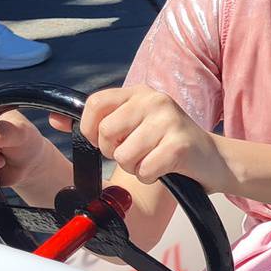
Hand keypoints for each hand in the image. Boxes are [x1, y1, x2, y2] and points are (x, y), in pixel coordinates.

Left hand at [80, 86, 225, 187]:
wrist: (217, 160)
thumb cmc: (170, 144)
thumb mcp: (136, 124)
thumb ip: (100, 121)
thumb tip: (54, 120)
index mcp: (140, 92)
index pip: (95, 104)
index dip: (90, 130)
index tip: (104, 142)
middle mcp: (154, 100)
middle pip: (106, 133)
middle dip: (115, 153)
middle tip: (136, 153)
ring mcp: (169, 121)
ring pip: (124, 156)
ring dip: (134, 168)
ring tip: (153, 160)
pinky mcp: (180, 145)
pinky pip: (144, 171)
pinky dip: (150, 177)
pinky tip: (165, 169)